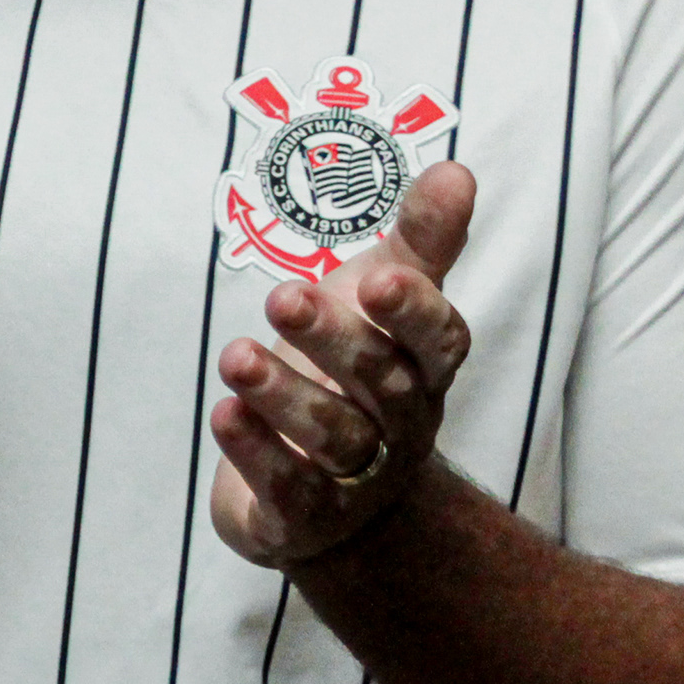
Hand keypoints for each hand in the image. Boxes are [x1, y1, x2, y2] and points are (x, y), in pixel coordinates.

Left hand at [211, 163, 476, 565]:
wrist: (336, 495)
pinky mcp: (304, 514)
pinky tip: (224, 414)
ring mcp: (356, 477)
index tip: (382, 280)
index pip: (438, 342)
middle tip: (284, 299)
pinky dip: (256, 452)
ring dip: (284, 396)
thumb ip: (421, 242)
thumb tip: (458, 169)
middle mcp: (400, 424)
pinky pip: (287, 487)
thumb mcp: (387, 300)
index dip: (415, 315)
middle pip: (381, 385)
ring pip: (333, 438)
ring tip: (236, 356)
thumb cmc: (360, 371)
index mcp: (424, 368)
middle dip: (335, 342)